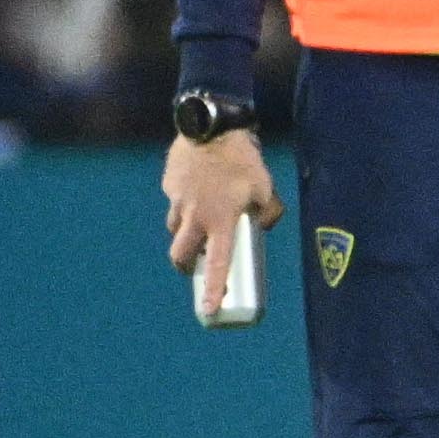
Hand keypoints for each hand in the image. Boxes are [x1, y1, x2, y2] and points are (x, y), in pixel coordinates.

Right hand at [162, 130, 281, 320]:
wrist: (211, 126)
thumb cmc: (242, 159)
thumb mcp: (265, 187)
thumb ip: (269, 212)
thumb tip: (264, 226)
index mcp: (220, 221)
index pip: (215, 264)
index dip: (212, 289)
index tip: (208, 310)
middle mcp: (194, 216)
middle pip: (179, 254)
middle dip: (184, 264)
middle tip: (193, 264)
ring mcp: (177, 200)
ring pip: (175, 227)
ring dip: (186, 230)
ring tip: (202, 218)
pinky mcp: (169, 185)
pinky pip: (175, 200)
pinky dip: (185, 200)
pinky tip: (199, 186)